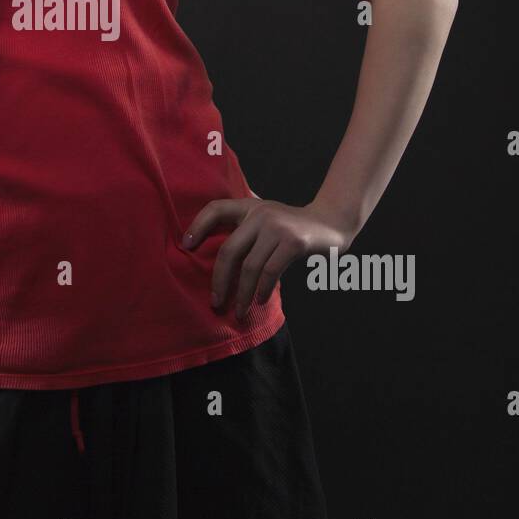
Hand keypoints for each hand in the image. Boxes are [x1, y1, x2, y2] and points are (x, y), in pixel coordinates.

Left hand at [181, 197, 356, 321]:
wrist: (332, 222)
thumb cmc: (293, 226)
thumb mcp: (267, 217)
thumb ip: (246, 226)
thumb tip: (216, 253)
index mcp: (249, 207)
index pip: (216, 209)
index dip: (197, 225)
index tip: (185, 245)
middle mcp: (260, 213)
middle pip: (229, 250)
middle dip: (220, 280)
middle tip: (216, 303)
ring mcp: (277, 227)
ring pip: (250, 267)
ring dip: (243, 294)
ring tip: (239, 311)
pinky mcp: (293, 242)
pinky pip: (271, 271)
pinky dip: (263, 290)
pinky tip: (261, 300)